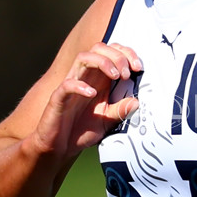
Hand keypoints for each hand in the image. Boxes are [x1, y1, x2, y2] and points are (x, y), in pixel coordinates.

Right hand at [34, 42, 141, 156]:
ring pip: (83, 57)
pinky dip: (80, 85)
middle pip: (99, 48)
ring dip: (103, 62)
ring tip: (115, 76)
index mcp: (99, 79)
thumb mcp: (107, 122)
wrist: (60, 148)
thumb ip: (120, 111)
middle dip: (117, 55)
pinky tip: (92, 93)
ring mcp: (71, 85)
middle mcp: (85, 77)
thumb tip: (136, 102)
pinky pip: (67, 84)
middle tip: (127, 73)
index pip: (111, 52)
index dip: (126, 54)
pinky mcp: (58, 98)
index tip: (138, 67)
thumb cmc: (81, 130)